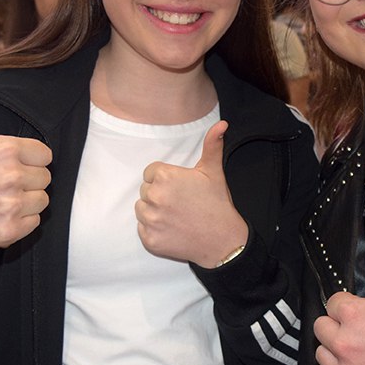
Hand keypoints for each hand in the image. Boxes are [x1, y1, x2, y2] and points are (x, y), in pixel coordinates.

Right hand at [0, 69, 52, 256]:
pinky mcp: (11, 229)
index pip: (45, 155)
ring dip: (26, 201)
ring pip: (42, 200)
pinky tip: (0, 215)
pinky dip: (21, 222)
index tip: (7, 165)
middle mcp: (10, 176)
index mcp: (5, 149)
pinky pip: (35, 222)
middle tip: (1, 183)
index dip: (29, 160)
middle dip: (28, 181)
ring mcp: (10, 204)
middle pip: (45, 178)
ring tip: (0, 199)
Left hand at [136, 120, 247, 267]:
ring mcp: (151, 220)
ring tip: (175, 216)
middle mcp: (154, 197)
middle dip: (159, 195)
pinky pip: (142, 229)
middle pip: (145, 190)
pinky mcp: (150, 240)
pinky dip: (154, 230)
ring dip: (153, 212)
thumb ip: (212, 145)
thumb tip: (221, 124)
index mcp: (166, 177)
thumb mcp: (213, 171)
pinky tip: (172, 229)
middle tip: (180, 203)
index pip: (150, 173)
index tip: (179, 189)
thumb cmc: (217, 203)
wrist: (223, 240)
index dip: (165, 180)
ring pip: (141, 209)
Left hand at [314, 227, 364, 364]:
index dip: (348, 306)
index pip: (333, 303)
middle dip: (338, 327)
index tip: (364, 313)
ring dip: (336, 353)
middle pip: (322, 328)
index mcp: (354, 316)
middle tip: (362, 332)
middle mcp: (344, 345)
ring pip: (322, 356)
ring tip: (363, 352)